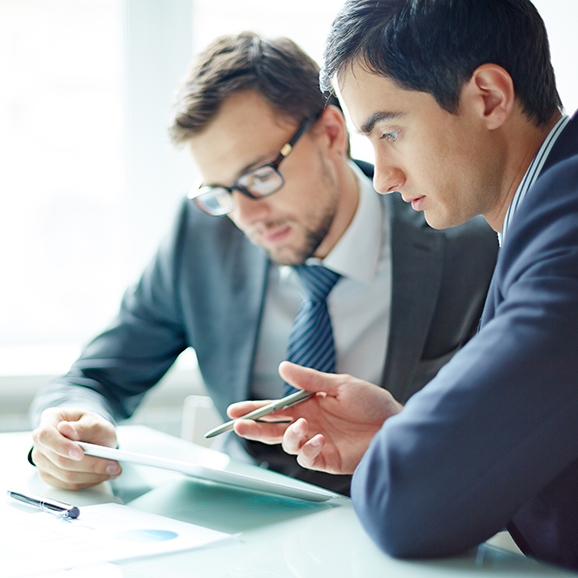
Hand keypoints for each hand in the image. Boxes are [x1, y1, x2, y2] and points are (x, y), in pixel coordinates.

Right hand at [31, 408, 120, 489]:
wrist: (92, 437)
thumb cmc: (91, 427)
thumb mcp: (94, 421)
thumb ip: (83, 426)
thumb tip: (66, 429)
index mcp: (50, 419)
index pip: (46, 435)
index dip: (62, 446)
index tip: (80, 453)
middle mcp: (42, 441)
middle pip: (59, 459)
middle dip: (89, 464)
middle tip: (112, 465)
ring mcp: (42, 460)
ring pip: (65, 475)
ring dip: (92, 475)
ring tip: (113, 470)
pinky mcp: (49, 475)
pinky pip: (67, 484)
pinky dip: (88, 481)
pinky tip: (101, 475)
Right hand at [228, 362, 402, 474]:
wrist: (395, 425)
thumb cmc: (372, 402)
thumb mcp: (340, 385)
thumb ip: (310, 380)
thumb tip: (282, 368)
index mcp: (308, 404)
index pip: (275, 408)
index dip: (254, 409)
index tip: (234, 410)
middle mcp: (308, 423)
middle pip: (273, 429)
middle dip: (254, 428)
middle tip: (238, 426)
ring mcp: (316, 442)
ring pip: (287, 444)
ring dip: (288, 436)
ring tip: (302, 426)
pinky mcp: (327, 458)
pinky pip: (306, 458)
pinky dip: (307, 449)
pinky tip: (318, 438)